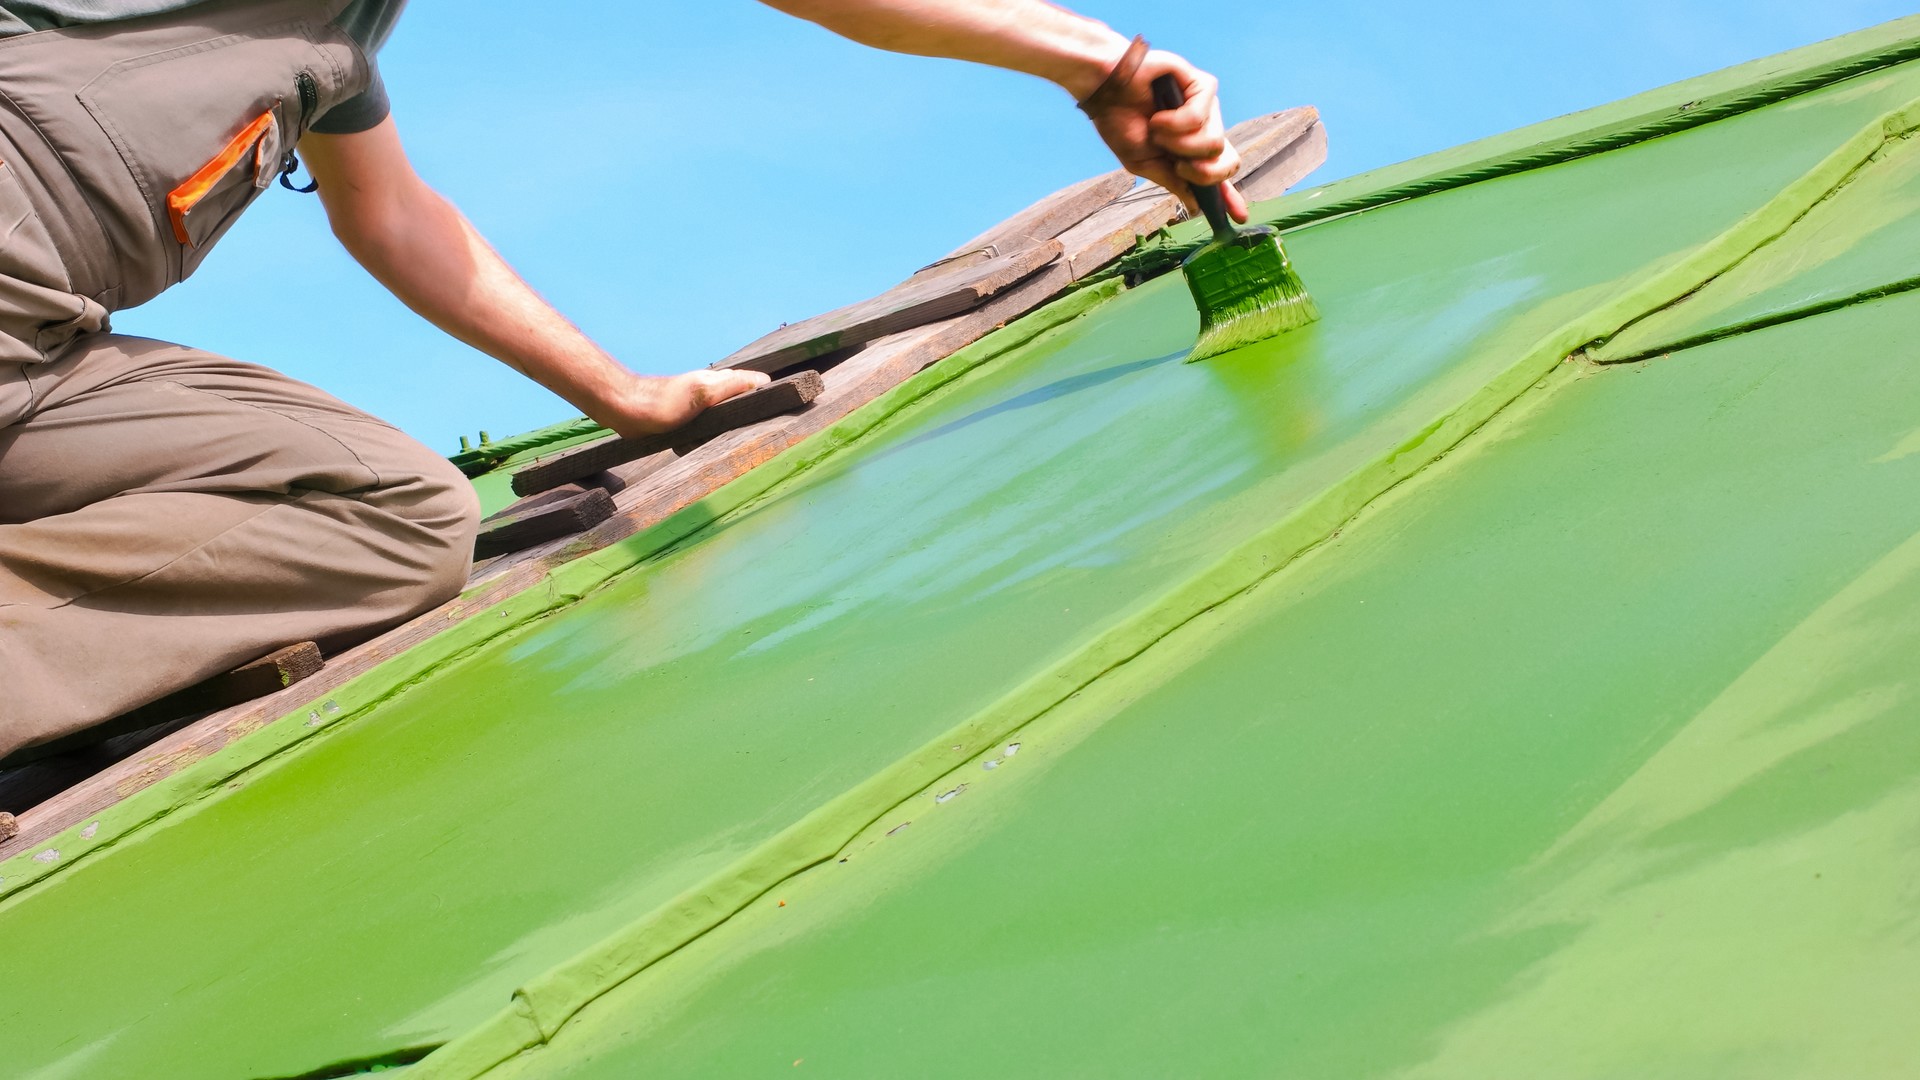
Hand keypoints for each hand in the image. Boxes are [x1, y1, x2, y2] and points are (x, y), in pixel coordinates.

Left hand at [600, 368, 770, 438]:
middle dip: (762, 410)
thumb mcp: (702, 393)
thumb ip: (732, 385)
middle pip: (745, 400)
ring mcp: (700, 407)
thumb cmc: (661, 404)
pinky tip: (722, 447)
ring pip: (729, 415)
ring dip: (741, 425)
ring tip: (758, 440)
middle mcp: (711, 392)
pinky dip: (720, 436)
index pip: (756, 384)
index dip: (774, 393)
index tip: (795, 404)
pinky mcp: (687, 422)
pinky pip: (712, 429)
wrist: (625, 411)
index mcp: (718, 382)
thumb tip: (764, 380)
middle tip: (782, 428)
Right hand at [1077, 44, 1248, 222]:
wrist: (1104, 89)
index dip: (1230, 197)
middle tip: (1178, 164)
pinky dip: (1173, 123)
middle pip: (1228, 161)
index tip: (1238, 218)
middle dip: (1203, 172)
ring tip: (1156, 130)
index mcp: (1191, 149)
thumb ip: (1171, 181)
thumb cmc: (1120, 122)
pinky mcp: (1202, 85)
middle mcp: (1204, 128)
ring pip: (1213, 142)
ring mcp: (1206, 106)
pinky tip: (1158, 115)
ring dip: (1179, 144)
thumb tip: (1195, 206)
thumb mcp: (1144, 164)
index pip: (1218, 174)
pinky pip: (1199, 117)